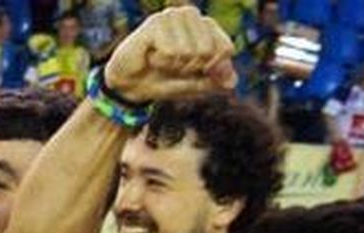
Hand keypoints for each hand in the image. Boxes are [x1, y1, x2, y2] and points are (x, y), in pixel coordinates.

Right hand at [103, 7, 235, 101]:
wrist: (131, 86)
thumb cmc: (165, 80)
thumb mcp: (196, 84)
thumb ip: (216, 80)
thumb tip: (232, 83)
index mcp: (207, 26)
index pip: (226, 49)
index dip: (211, 69)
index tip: (192, 70)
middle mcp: (191, 15)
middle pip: (208, 51)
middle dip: (189, 68)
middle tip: (172, 66)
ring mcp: (173, 16)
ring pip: (190, 52)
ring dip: (174, 65)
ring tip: (160, 60)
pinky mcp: (155, 23)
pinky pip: (172, 52)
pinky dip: (160, 62)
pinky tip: (150, 56)